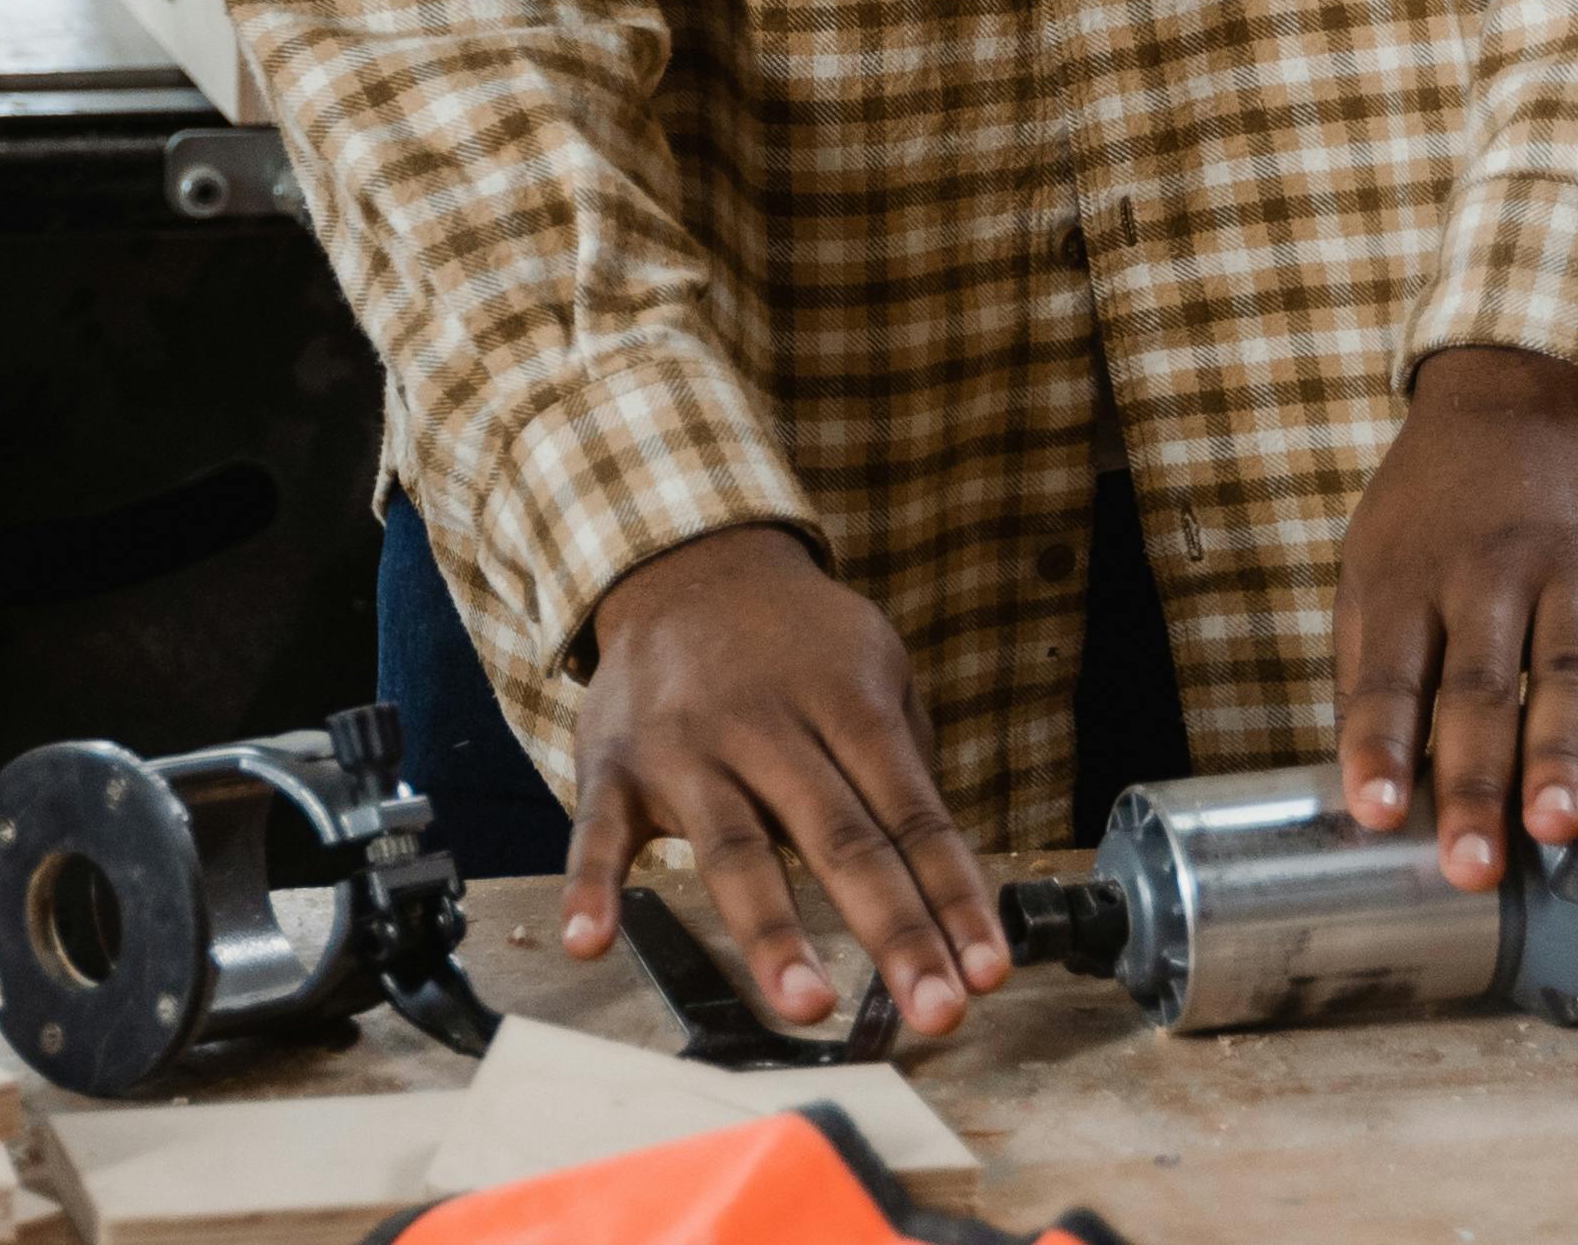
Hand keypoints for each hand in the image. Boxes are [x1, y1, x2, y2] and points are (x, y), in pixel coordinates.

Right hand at [559, 525, 1009, 1039]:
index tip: (988, 975)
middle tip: (935, 1013)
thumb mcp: (877, 662)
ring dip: (771, 933)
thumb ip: (906, 759)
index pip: (912, 816)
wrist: (679, 563)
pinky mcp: (614, 766)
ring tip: (806, 1004)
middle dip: (893, 931)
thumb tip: (942, 873)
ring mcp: (685, 749)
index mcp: (843, 703)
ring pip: (732, 849)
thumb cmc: (794, 637)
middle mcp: (766, 727)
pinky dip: (590, 888)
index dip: (955, 898)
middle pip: (840, 840)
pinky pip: (599, 833)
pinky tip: (590, 942)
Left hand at [1332, 344, 1577, 889]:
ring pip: (1568, 670)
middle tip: (1474, 865)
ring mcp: (1575, 564)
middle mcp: (1488, 570)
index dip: (1378, 748)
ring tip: (1557, 827)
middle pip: (1479, 688)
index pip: (1388, 677)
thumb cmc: (1439, 506)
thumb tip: (1360, 777)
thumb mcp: (1375, 560)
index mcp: (1408, 577)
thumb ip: (1369, 664)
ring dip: (1563, 752)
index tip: (1373, 817)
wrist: (1526, 391)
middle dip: (1474, 780)